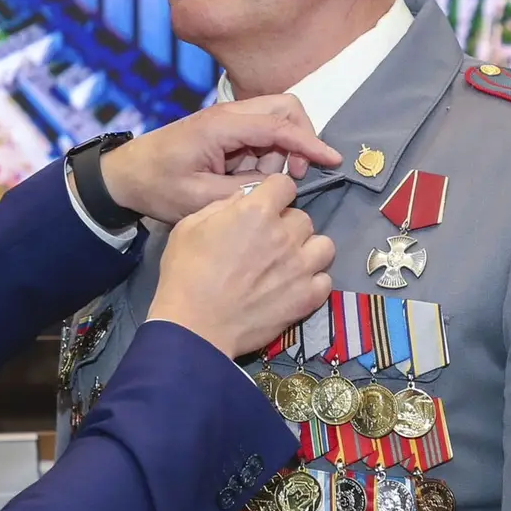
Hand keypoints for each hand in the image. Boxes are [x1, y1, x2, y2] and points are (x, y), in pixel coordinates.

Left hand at [98, 95, 340, 224]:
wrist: (125, 175)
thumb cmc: (157, 186)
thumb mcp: (199, 199)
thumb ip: (242, 191)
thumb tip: (278, 188)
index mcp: (222, 125)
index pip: (279, 125)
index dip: (310, 143)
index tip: (333, 161)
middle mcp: (229, 114)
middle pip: (284, 108)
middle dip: (300, 138)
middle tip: (294, 174)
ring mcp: (228, 120)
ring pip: (275, 122)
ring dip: (281, 150)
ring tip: (259, 181)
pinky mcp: (226, 131)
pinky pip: (261, 134)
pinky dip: (267, 154)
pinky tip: (248, 177)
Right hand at [148, 174, 335, 358]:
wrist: (194, 326)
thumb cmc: (185, 274)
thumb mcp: (189, 227)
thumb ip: (221, 206)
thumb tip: (244, 199)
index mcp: (257, 211)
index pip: (285, 184)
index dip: (274, 193)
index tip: (265, 206)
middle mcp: (285, 234)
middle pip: (303, 217)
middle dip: (286, 225)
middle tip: (267, 242)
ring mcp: (300, 267)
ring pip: (324, 245)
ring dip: (307, 250)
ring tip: (288, 263)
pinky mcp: (307, 297)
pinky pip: (325, 279)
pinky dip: (313, 281)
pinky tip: (294, 287)